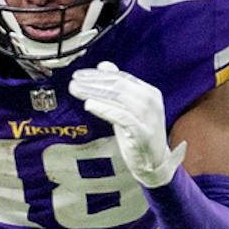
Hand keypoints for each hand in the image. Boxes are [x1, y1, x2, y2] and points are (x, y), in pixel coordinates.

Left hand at [69, 61, 185, 187]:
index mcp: (150, 93)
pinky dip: (104, 109)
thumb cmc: (139, 135)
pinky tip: (89, 104)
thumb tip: (104, 66)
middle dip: (93, 82)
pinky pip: (121, 116)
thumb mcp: (129, 109)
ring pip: (118, 98)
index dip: (98, 75)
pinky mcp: (142, 132)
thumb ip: (119, 88)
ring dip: (94, 92)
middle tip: (74, 81)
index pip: (121, 78)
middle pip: (118, 85)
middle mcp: (151, 102)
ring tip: (76, 90)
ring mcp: (148, 117)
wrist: (155, 163)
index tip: (78, 74)